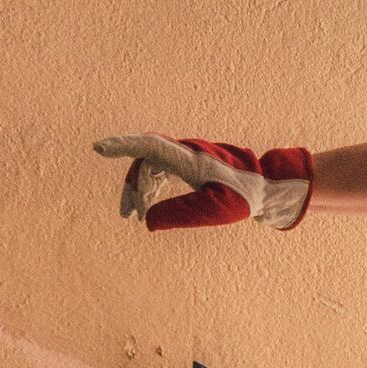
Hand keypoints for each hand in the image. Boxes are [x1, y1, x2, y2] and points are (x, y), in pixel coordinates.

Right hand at [93, 134, 313, 230]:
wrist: (267, 188)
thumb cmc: (243, 197)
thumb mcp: (214, 209)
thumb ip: (181, 214)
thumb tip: (148, 222)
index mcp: (189, 158)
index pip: (148, 145)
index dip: (122, 145)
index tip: (98, 148)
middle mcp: (185, 152)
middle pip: (145, 161)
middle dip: (132, 185)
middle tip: (128, 214)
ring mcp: (187, 157)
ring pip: (151, 167)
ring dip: (140, 189)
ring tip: (133, 215)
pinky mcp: (191, 165)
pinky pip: (161, 171)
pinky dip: (151, 188)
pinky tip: (147, 206)